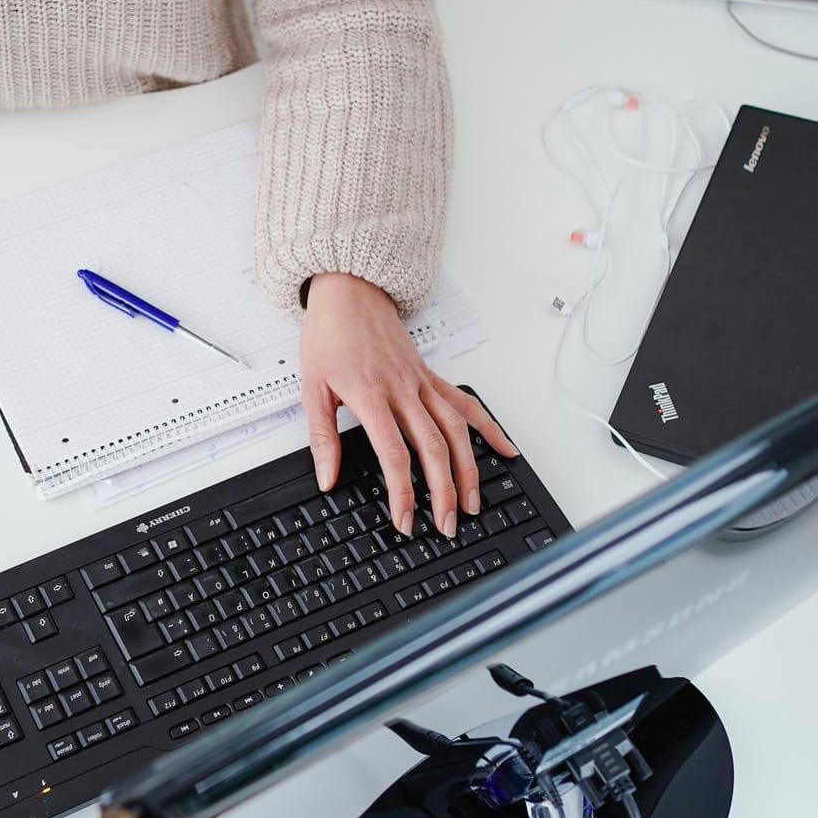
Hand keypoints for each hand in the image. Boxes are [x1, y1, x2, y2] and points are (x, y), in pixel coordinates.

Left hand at [300, 272, 516, 539]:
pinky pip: (466, 404)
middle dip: (444, 491)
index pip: (395, 453)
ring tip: (473, 503)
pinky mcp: (432, 377)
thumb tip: (327, 478)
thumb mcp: (312, 388)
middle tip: (446, 524)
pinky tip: (505, 450)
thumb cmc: (329, 336)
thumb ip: (322, 437)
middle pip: (434, 448)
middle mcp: (404, 390)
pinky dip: (488, 428)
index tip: (406, 519)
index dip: (403, 491)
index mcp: (372, 395)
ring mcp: (423, 383)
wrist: (349, 293)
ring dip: (469, 469)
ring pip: (457, 430)